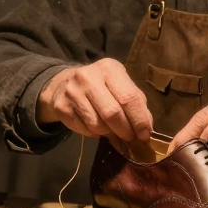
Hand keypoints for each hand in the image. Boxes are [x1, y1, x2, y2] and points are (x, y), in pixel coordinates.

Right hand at [36, 59, 152, 142]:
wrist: (64, 83)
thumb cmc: (101, 86)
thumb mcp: (121, 85)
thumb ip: (136, 103)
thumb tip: (146, 128)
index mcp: (109, 68)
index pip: (129, 97)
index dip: (139, 120)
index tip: (144, 135)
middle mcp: (88, 77)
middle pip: (112, 113)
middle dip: (125, 130)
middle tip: (130, 138)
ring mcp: (72, 92)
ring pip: (97, 125)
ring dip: (109, 133)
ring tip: (112, 129)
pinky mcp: (62, 107)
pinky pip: (84, 129)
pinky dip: (94, 134)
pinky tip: (96, 127)